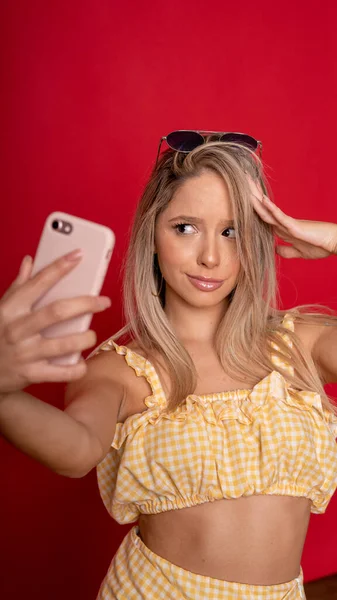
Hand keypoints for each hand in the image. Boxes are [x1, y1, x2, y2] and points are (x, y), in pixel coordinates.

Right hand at [0, 251, 110, 394]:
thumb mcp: (1, 308)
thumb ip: (18, 286)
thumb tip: (30, 261)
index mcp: (11, 308)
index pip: (38, 282)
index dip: (59, 267)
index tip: (79, 255)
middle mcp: (17, 329)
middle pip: (58, 312)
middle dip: (86, 304)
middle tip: (104, 301)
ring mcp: (24, 353)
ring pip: (64, 344)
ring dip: (85, 338)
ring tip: (91, 334)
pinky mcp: (30, 374)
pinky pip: (61, 372)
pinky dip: (76, 368)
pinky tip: (81, 362)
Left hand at [248, 175, 336, 258]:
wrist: (335, 244)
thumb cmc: (320, 245)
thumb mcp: (299, 252)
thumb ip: (287, 251)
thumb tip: (276, 250)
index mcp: (282, 229)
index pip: (263, 217)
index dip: (252, 208)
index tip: (241, 197)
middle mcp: (283, 223)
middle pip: (262, 208)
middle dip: (251, 195)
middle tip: (241, 179)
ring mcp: (288, 223)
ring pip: (267, 209)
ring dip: (256, 197)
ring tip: (246, 182)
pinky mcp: (295, 226)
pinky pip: (280, 216)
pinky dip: (271, 209)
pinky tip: (262, 200)